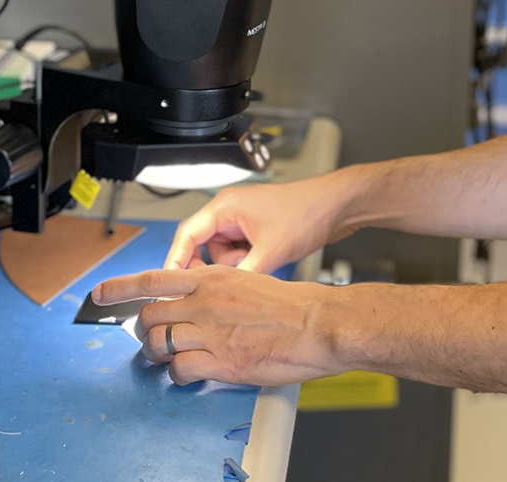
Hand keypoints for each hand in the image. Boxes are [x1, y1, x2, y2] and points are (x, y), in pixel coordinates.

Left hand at [93, 266, 341, 385]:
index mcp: (212, 278)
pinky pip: (180, 370)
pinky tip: (191, 373)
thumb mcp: (248, 280)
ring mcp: (211, 332)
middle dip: (145, 331)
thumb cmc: (292, 305)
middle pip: (150, 316)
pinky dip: (179, 375)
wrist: (317, 323)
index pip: (153, 279)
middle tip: (154, 338)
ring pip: (159, 344)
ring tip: (171, 358)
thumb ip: (216, 291)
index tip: (100, 293)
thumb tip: (195, 301)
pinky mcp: (221, 361)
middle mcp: (206, 301)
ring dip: (159, 355)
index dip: (120, 287)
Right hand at [163, 170, 363, 272]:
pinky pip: (239, 255)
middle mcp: (229, 211)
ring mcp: (242, 221)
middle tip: (234, 278)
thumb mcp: (271, 251)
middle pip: (204, 249)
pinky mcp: (255, 231)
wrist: (336, 207)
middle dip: (219, 267)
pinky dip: (249, 263)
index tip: (169, 286)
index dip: (174, 262)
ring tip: (263, 262)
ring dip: (238, 266)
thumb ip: (241, 275)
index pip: (186, 235)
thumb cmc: (307, 213)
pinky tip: (267, 262)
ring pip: (222, 256)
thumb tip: (220, 299)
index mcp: (225, 207)